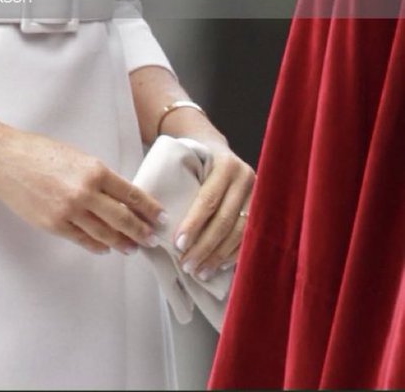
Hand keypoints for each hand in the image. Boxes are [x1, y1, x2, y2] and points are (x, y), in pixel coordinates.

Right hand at [0, 129, 167, 254]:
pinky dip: (96, 245)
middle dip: (141, 231)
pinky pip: (82, 239)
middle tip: (152, 239)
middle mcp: (85, 192)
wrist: (6, 159)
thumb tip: (118, 196)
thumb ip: (97, 176)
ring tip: (132, 247)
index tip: (160, 217)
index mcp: (94, 170)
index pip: (131, 194)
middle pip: (123, 218)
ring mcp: (69, 211)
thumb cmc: (40, 152)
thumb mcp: (76, 157)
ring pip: (104, 234)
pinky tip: (105, 247)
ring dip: (121, 242)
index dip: (149, 208)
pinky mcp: (54, 224)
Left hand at [170, 141, 253, 278]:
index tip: (178, 245)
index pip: (208, 200)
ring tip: (200, 271)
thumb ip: (178, 183)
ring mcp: (258, 195)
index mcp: (226, 165)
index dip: (193, 225)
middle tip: (187, 265)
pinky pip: (248, 238)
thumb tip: (154, 220)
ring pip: (239, 233)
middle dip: (205, 246)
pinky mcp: (263, 209)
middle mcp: (246, 178)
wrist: (217, 146)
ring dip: (218, 256)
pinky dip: (232, 254)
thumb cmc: (194, 159)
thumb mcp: (186, 161)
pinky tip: (217, 266)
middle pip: (225, 220)